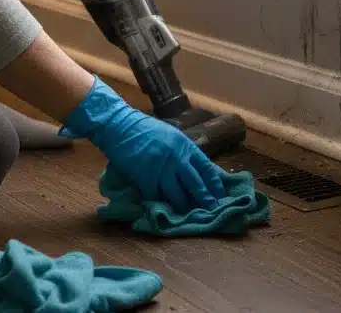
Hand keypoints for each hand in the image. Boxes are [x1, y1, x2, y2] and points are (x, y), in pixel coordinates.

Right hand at [61, 77, 226, 210]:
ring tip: (189, 214)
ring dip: (184, 206)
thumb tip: (195, 171)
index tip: (220, 196)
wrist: (120, 125)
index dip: (214, 184)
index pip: (206, 167)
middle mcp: (176, 157)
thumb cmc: (144, 130)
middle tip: (212, 211)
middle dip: (204, 199)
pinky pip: (156, 196)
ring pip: (178, 194)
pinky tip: (164, 210)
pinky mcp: (145, 178)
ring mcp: (161, 168)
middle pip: (195, 184)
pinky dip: (160, 204)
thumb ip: (182, 152)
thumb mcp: (170, 135)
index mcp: (184, 145)